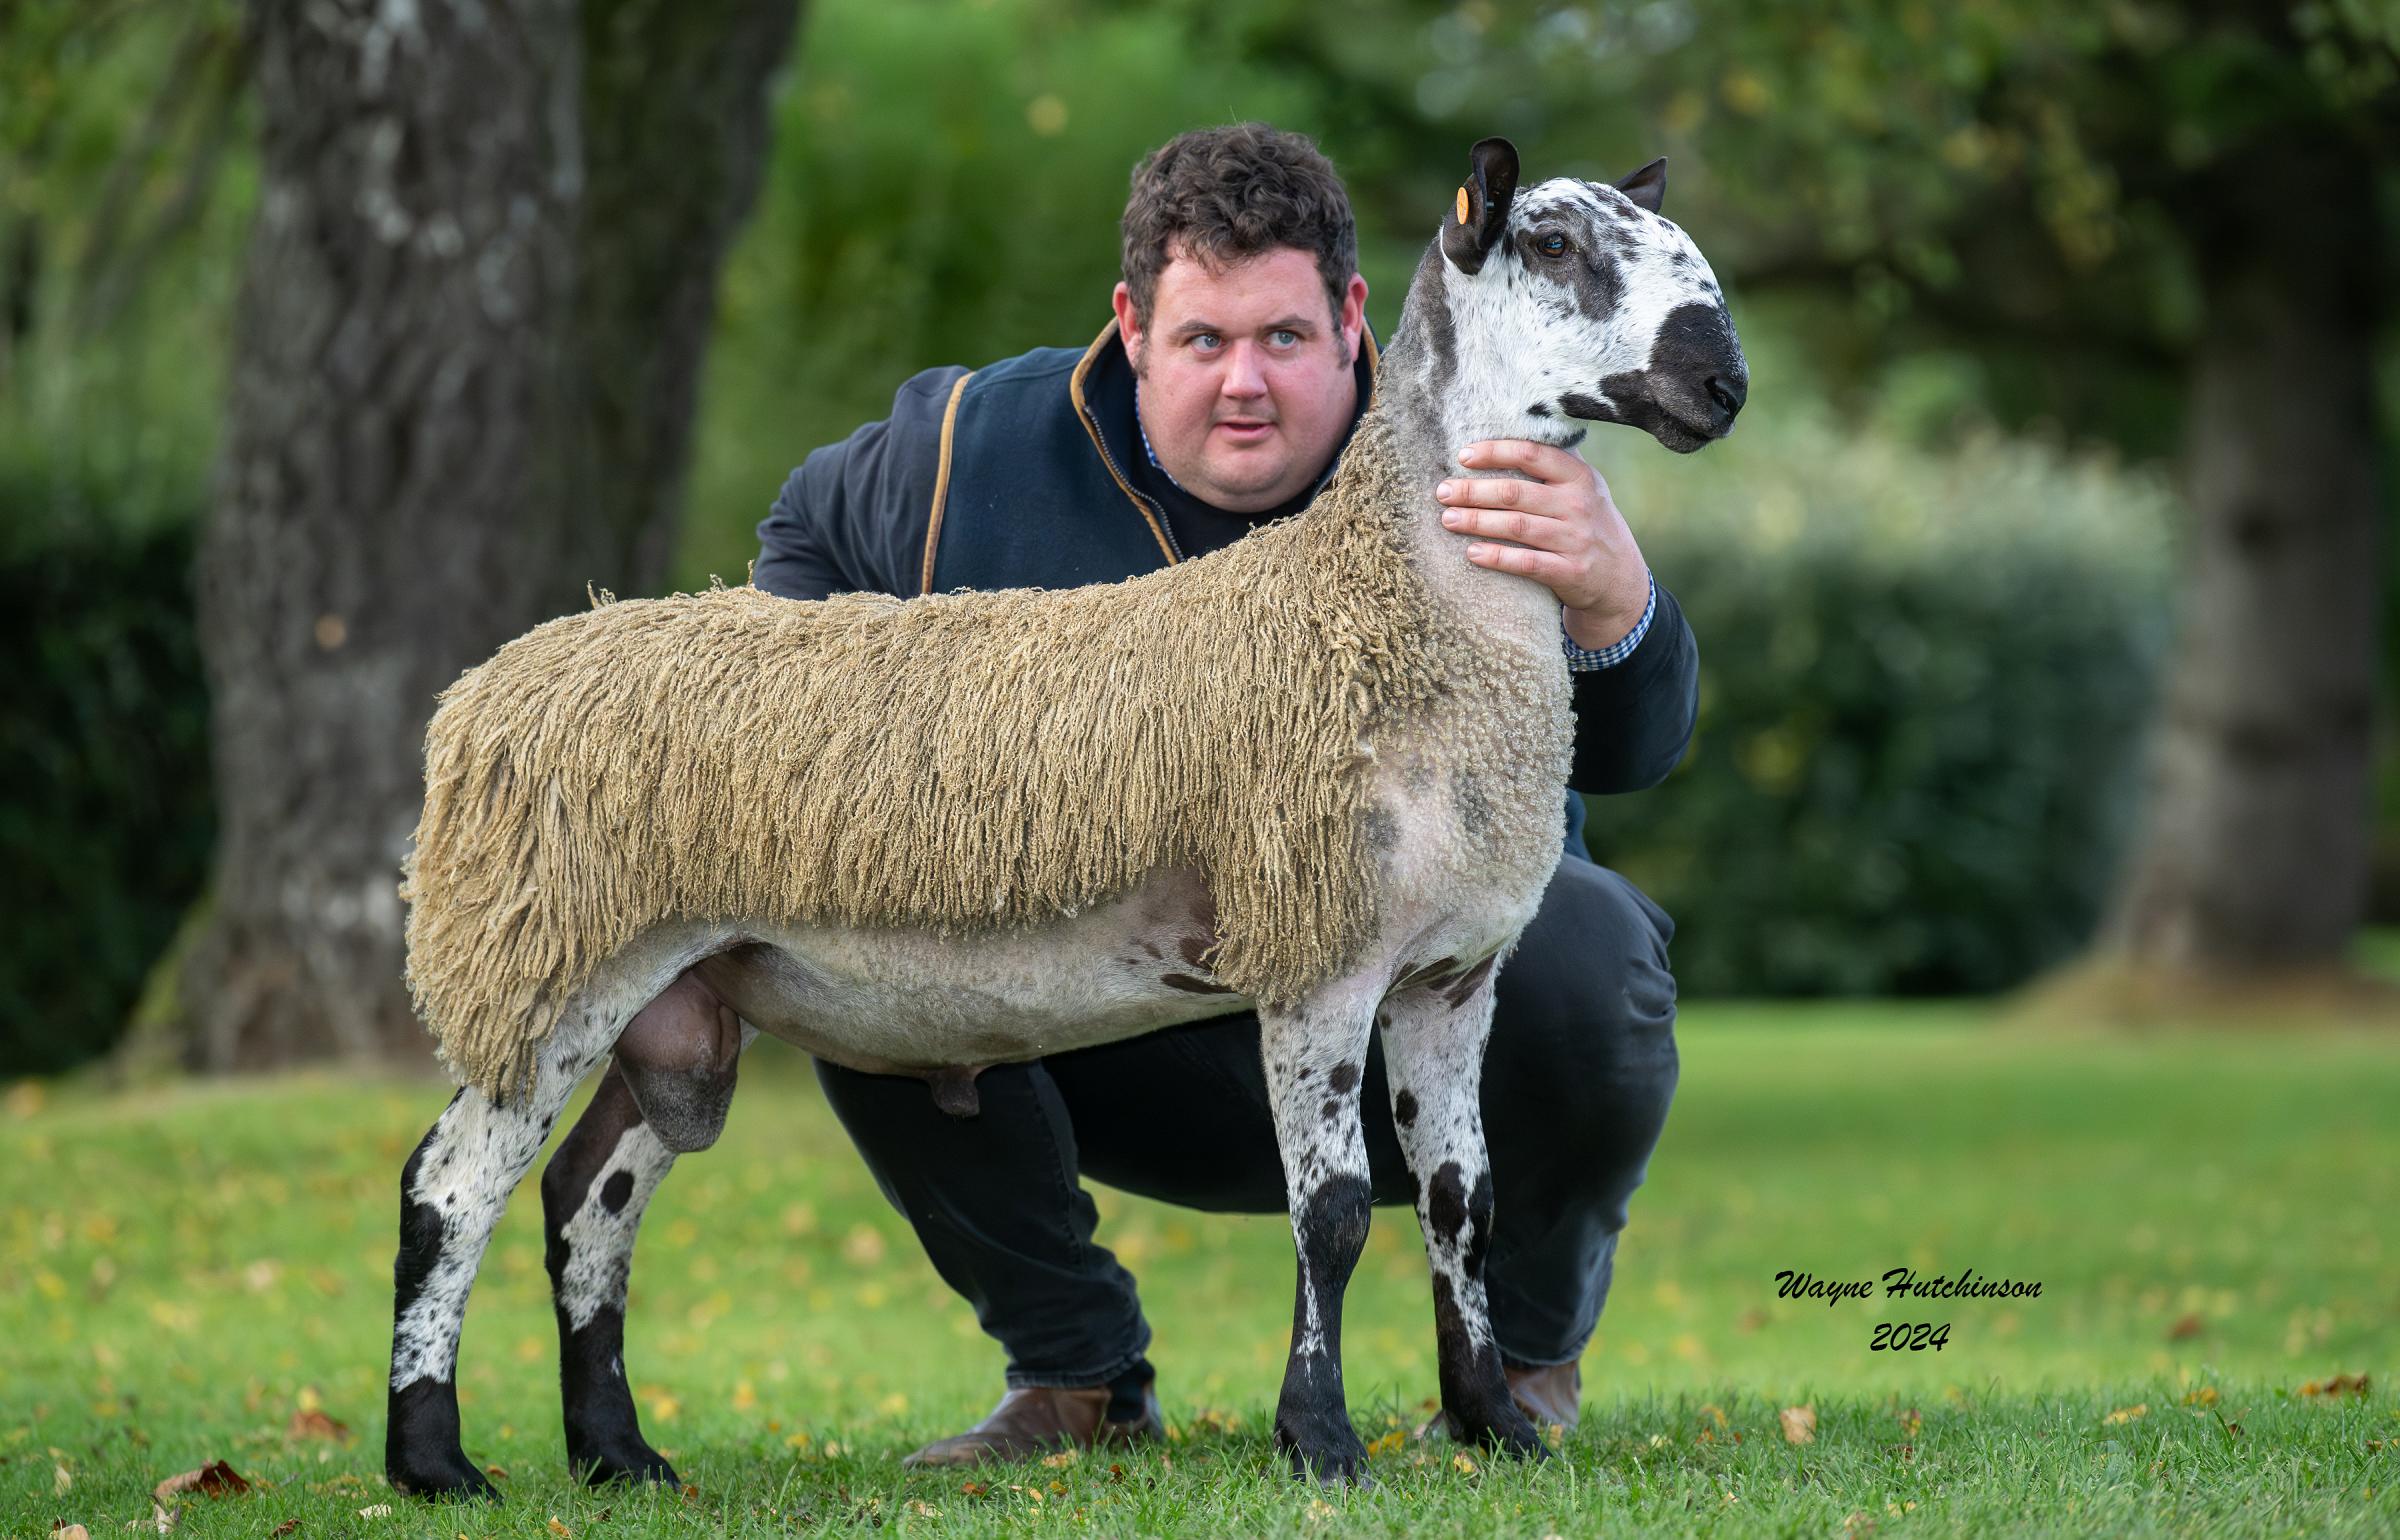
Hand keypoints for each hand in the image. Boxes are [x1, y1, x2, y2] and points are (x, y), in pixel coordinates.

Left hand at [1436, 440, 1650, 649]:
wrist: (1620, 578)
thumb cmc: (1589, 523)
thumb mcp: (1584, 488)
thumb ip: (1554, 464)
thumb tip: (1509, 431)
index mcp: (1579, 477)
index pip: (1532, 454)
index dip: (1495, 452)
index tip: (1462, 456)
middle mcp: (1579, 505)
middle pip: (1516, 492)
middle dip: (1474, 491)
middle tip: (1442, 491)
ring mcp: (1575, 539)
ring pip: (1517, 527)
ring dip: (1477, 522)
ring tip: (1448, 519)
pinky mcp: (1569, 571)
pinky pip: (1527, 563)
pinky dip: (1497, 557)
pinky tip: (1472, 553)